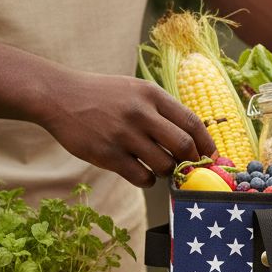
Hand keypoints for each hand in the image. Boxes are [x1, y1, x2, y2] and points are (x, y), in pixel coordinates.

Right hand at [42, 73, 215, 187]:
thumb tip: (193, 139)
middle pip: (184, 146)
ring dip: (166, 172)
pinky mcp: (107, 154)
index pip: (192, 122)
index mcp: (151, 94)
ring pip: (164, 165)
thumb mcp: (135, 90)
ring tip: (158, 166)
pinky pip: (141, 177)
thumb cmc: (102, 96)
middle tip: (188, 167)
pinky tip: (141, 174)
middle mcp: (140, 113)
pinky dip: (147, 181)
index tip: (212, 156)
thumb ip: (161, 110)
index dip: (207, 143)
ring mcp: (124, 135)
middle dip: (191, 161)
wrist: (59, 96)